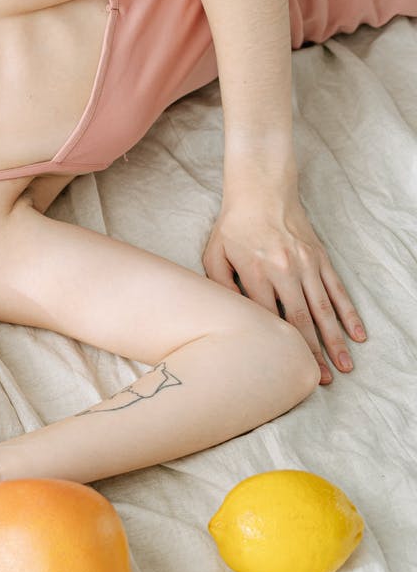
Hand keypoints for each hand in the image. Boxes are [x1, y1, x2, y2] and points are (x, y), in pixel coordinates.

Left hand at [202, 191, 365, 383]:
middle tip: (321, 380)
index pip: (267, 316)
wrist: (262, 191)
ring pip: (324, 309)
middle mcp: (284, 270)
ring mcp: (306, 264)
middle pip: (300, 319)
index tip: (281, 368)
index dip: (275, 344)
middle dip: (312, 352)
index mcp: (255, 271)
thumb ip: (220, 286)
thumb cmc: (232, 227)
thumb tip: (233, 317)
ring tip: (343, 367)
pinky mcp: (320, 258)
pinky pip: (338, 290)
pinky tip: (358, 335)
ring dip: (335, 340)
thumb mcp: (214, 254)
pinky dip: (348, 314)